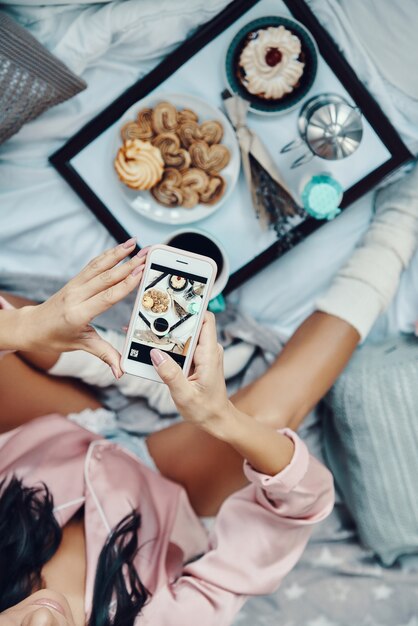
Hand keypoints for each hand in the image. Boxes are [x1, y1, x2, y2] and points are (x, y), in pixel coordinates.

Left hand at [18, 239, 146, 377]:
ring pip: (99, 266)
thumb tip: (121, 370)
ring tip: (135, 242)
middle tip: (147, 254)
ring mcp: (75, 286)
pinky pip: (93, 265)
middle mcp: (77, 296)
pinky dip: (108, 255)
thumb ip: (105, 355)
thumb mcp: (81, 346)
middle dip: (129, 264)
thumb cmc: (54, 338)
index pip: (107, 297)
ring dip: (118, 253)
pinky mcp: (75, 280)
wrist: (31, 327)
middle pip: (107, 277)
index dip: (125, 284)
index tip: (140, 272)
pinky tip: (121, 248)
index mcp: (79, 314)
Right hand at [150, 312, 231, 436]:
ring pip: (184, 335)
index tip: (175, 301)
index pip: (206, 319)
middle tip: (149, 317)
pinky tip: (153, 347)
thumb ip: (171, 374)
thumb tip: (156, 354)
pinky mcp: (196, 359)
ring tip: (146, 331)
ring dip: (167, 334)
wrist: (216, 420)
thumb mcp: (185, 395)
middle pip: (191, 324)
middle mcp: (208, 350)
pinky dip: (168, 346)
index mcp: (209, 354)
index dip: (192, 307)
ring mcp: (202, 354)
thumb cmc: (205, 409)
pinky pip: (182, 346)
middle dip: (171, 320)